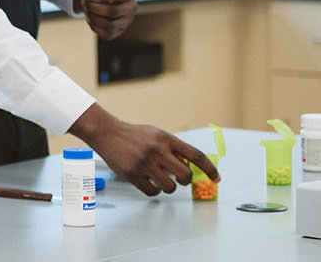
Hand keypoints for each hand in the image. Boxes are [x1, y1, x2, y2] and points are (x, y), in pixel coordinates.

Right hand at [70, 104, 218, 195]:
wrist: (107, 133)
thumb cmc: (134, 135)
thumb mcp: (157, 134)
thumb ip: (173, 148)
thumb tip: (189, 166)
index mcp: (166, 139)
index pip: (196, 156)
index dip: (210, 169)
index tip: (217, 178)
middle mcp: (157, 151)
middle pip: (185, 175)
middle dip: (185, 181)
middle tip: (179, 179)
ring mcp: (144, 163)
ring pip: (170, 187)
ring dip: (169, 187)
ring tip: (161, 180)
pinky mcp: (132, 174)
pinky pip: (152, 192)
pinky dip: (154, 191)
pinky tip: (150, 183)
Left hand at [73, 0, 137, 39]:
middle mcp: (132, 6)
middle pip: (115, 11)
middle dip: (95, 7)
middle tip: (84, 2)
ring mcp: (127, 20)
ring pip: (110, 25)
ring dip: (93, 17)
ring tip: (86, 10)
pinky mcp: (119, 31)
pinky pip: (107, 34)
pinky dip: (94, 27)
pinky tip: (90, 18)